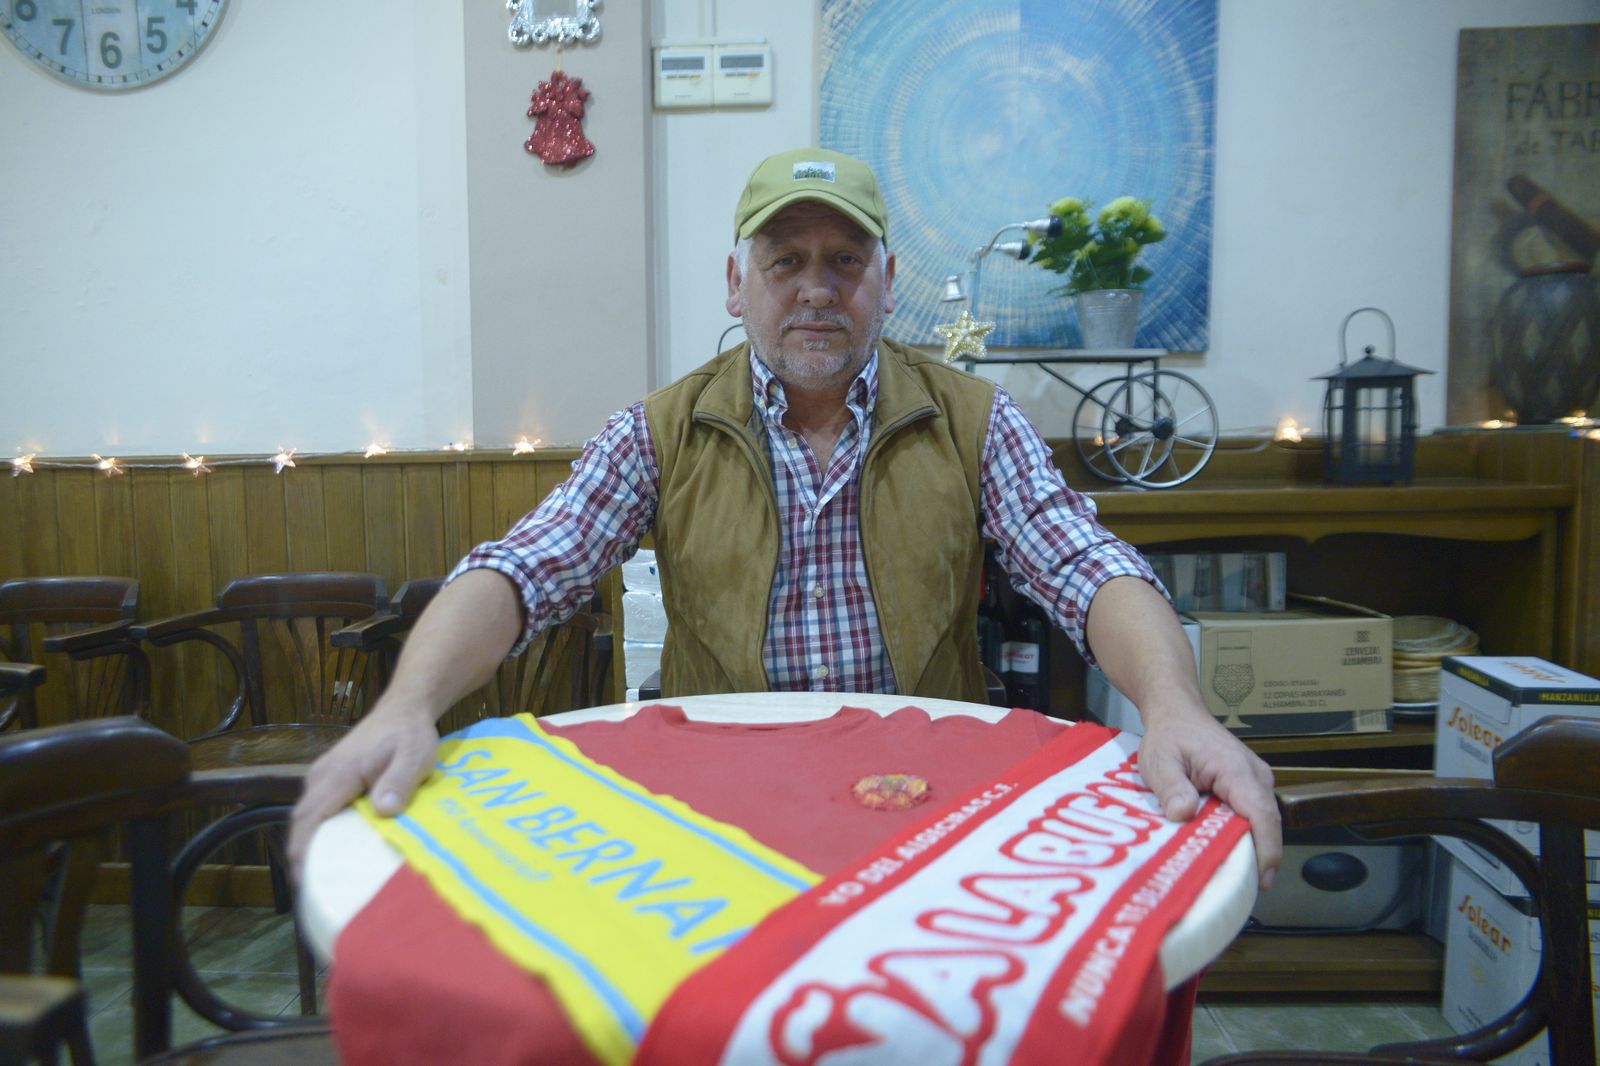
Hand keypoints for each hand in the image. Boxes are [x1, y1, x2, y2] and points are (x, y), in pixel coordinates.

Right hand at [287, 700, 439, 878]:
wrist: (403, 708)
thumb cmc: (410, 733)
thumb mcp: (414, 755)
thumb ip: (399, 781)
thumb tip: (383, 810)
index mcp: (339, 773)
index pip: (310, 816)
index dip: (303, 849)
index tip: (304, 879)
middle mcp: (322, 775)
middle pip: (301, 820)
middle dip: (301, 855)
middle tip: (314, 891)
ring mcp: (323, 775)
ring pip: (307, 815)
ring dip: (308, 844)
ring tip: (321, 878)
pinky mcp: (330, 777)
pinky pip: (316, 809)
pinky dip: (317, 832)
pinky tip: (332, 851)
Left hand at [1135, 705, 1281, 891]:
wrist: (1177, 711)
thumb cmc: (1169, 734)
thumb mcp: (1160, 760)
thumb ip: (1171, 787)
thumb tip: (1183, 815)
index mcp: (1235, 769)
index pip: (1261, 814)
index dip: (1265, 849)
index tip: (1261, 879)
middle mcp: (1255, 775)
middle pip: (1267, 824)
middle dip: (1259, 858)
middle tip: (1240, 891)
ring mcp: (1256, 780)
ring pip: (1263, 822)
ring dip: (1253, 848)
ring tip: (1233, 879)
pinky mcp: (1250, 785)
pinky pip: (1254, 815)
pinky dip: (1245, 835)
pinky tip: (1228, 853)